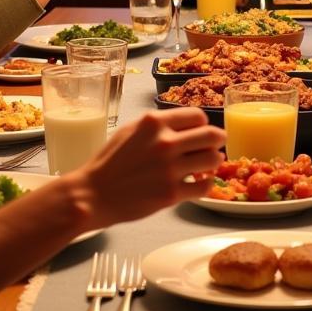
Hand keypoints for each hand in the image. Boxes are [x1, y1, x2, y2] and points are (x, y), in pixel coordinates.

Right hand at [76, 109, 224, 228]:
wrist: (93, 194)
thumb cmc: (110, 162)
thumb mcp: (131, 130)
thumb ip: (158, 124)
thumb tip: (186, 125)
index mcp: (154, 122)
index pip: (198, 116)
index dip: (202, 125)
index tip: (200, 132)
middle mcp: (165, 142)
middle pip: (213, 135)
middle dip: (217, 140)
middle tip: (214, 146)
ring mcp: (169, 169)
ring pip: (213, 159)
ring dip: (213, 163)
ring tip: (205, 166)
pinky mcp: (171, 194)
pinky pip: (205, 186)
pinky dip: (205, 185)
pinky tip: (197, 183)